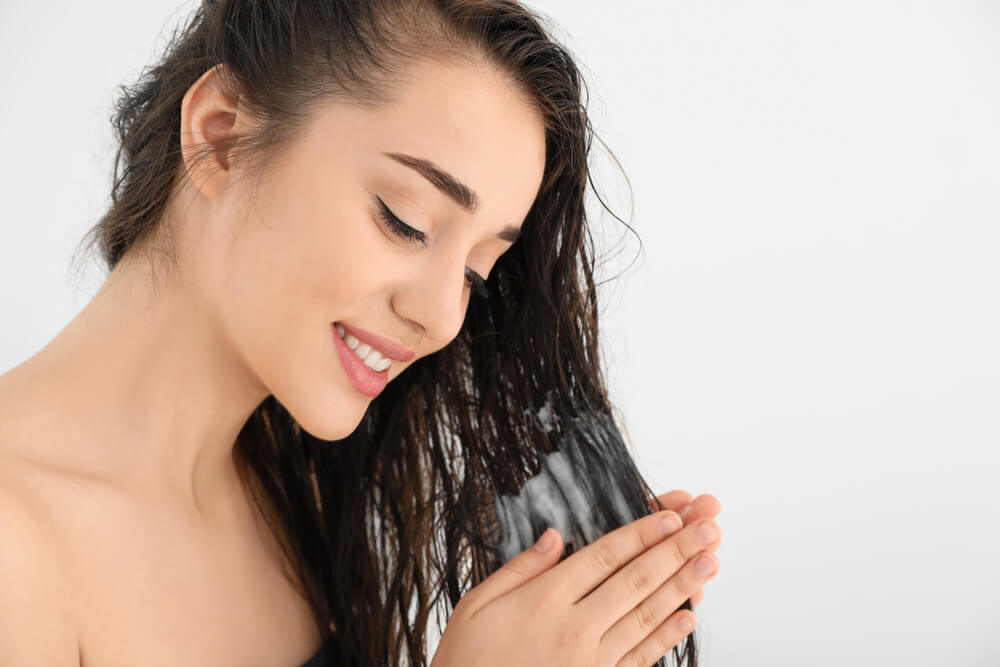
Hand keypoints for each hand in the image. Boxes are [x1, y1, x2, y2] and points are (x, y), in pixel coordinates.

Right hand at [430, 498, 721, 666]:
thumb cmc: (468, 661)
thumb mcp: (477, 605)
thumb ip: (519, 569)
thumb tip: (555, 537)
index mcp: (544, 600)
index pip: (604, 557)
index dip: (641, 534)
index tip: (671, 516)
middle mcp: (574, 627)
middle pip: (635, 580)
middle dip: (676, 550)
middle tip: (708, 527)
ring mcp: (590, 660)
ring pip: (646, 615)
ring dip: (682, 586)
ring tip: (710, 561)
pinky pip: (640, 657)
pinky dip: (667, 636)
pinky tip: (689, 615)